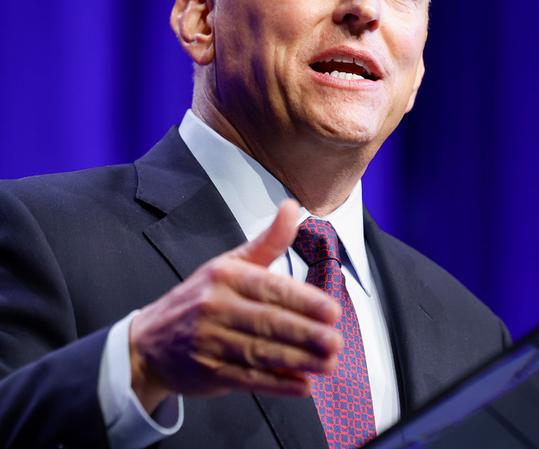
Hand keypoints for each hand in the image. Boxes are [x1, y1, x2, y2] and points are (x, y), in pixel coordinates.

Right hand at [128, 200, 341, 410]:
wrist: (148, 343)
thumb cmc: (199, 299)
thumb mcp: (229, 264)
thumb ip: (268, 241)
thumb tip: (293, 207)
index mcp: (225, 277)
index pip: (271, 289)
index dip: (304, 302)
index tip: (332, 311)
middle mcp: (215, 307)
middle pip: (269, 322)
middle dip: (307, 334)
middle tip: (336, 342)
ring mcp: (209, 342)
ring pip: (262, 352)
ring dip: (299, 361)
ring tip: (329, 364)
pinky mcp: (207, 372)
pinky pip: (248, 379)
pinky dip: (277, 384)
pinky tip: (302, 386)